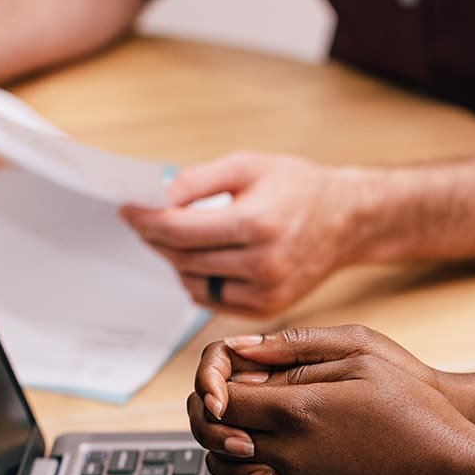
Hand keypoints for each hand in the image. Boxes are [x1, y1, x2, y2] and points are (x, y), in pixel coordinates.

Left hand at [121, 152, 366, 315]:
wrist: (346, 220)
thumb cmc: (298, 189)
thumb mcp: (248, 166)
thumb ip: (198, 180)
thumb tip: (157, 198)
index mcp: (258, 223)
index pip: (180, 230)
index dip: (145, 220)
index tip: (128, 209)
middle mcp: (264, 264)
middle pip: (182, 258)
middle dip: (156, 238)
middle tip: (146, 220)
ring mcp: (268, 292)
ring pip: (193, 283)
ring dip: (176, 261)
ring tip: (182, 238)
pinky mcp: (268, 309)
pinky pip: (212, 300)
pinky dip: (199, 280)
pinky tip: (205, 259)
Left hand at [187, 326, 474, 474]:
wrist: (454, 474)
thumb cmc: (417, 411)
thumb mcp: (363, 358)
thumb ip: (297, 353)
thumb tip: (243, 352)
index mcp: (297, 411)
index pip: (220, 403)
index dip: (213, 391)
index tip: (225, 385)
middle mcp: (290, 456)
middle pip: (219, 444)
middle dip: (218, 425)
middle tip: (234, 410)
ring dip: (234, 458)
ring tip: (255, 439)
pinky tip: (285, 468)